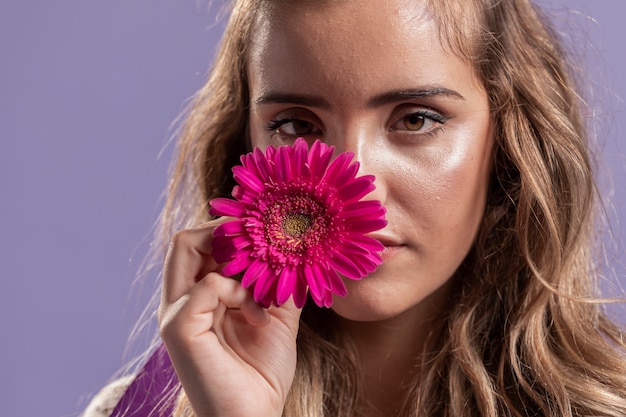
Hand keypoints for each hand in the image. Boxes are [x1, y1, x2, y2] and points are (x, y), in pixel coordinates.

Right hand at [158, 219, 301, 416]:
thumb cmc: (262, 373)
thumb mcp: (277, 317)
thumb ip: (278, 283)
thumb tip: (297, 248)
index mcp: (198, 298)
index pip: (199, 244)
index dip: (229, 231)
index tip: (267, 235)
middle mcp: (181, 301)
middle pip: (185, 238)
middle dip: (225, 231)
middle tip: (261, 244)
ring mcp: (175, 313)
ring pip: (187, 247)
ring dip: (234, 255)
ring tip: (262, 282)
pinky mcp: (179, 328)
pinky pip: (208, 283)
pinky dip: (240, 291)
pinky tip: (259, 317)